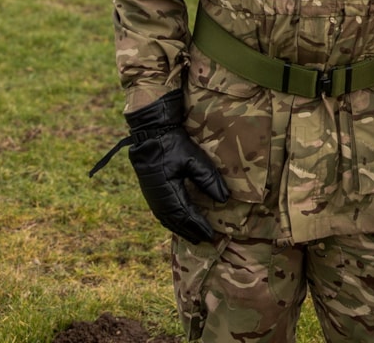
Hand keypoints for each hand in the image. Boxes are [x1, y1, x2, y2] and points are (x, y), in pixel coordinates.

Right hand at [123, 91, 229, 243]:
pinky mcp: (150, 192)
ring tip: (195, 237)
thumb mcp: (194, 159)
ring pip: (168, 220)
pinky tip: (179, 224)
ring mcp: (152, 197)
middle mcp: (158, 199)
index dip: (199, 226)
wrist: (149, 133)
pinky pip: (162, 214)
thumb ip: (209, 179)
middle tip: (207, 241)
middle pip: (176, 222)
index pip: (187, 215)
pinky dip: (172, 222)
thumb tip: (224, 199)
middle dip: (191, 232)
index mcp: (168, 191)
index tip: (212, 235)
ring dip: (181, 229)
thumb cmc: (173, 144)